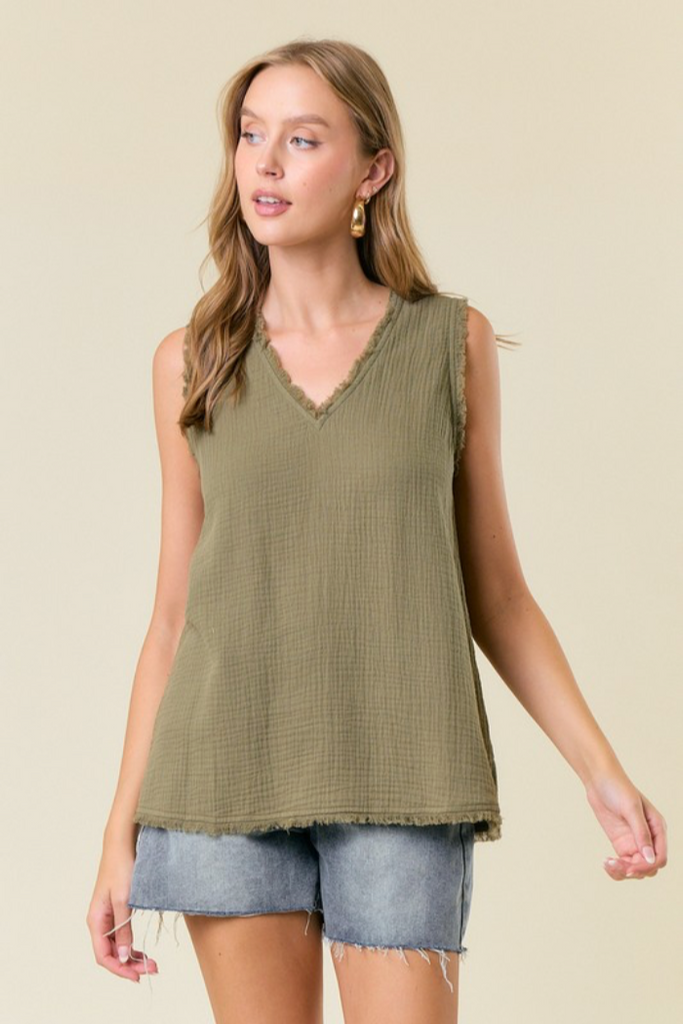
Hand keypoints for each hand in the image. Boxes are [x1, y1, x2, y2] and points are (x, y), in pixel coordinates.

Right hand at [86, 836, 158, 981]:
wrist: (122, 844)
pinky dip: (131, 945)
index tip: (139, 976)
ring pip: (116, 947)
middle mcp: (98, 922)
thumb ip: (123, 929)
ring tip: (152, 963)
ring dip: (132, 957)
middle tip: (153, 969)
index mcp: (95, 920)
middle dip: (129, 965)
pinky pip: (121, 936)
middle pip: (110, 954)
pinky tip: (142, 950)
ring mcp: (107, 917)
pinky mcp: (116, 911)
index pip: (103, 956)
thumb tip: (122, 957)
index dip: (120, 969)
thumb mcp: (124, 900)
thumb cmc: (122, 868)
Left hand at [585, 770, 667, 880]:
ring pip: (636, 868)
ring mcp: (634, 842)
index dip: (647, 866)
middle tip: (614, 864)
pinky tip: (606, 862)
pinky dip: (616, 868)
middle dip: (634, 870)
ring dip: (623, 872)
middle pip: (648, 867)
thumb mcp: (631, 809)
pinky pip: (623, 863)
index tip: (630, 867)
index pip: (660, 858)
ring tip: (607, 864)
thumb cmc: (618, 788)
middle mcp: (649, 838)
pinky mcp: (621, 843)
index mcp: (657, 828)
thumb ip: (641, 833)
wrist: (599, 779)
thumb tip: (649, 858)